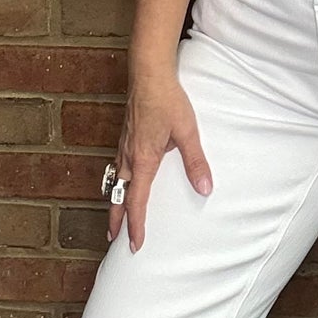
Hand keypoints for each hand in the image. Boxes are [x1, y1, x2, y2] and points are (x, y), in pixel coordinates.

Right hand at [107, 71, 212, 252]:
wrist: (149, 73)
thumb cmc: (168, 101)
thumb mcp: (187, 132)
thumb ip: (196, 162)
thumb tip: (205, 188)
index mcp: (143, 160)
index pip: (136, 202)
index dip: (136, 225)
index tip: (136, 244)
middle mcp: (128, 156)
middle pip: (118, 196)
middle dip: (116, 219)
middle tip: (113, 238)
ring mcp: (124, 145)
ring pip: (114, 181)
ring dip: (114, 200)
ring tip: (114, 215)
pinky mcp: (125, 135)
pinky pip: (116, 166)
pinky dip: (115, 181)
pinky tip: (121, 179)